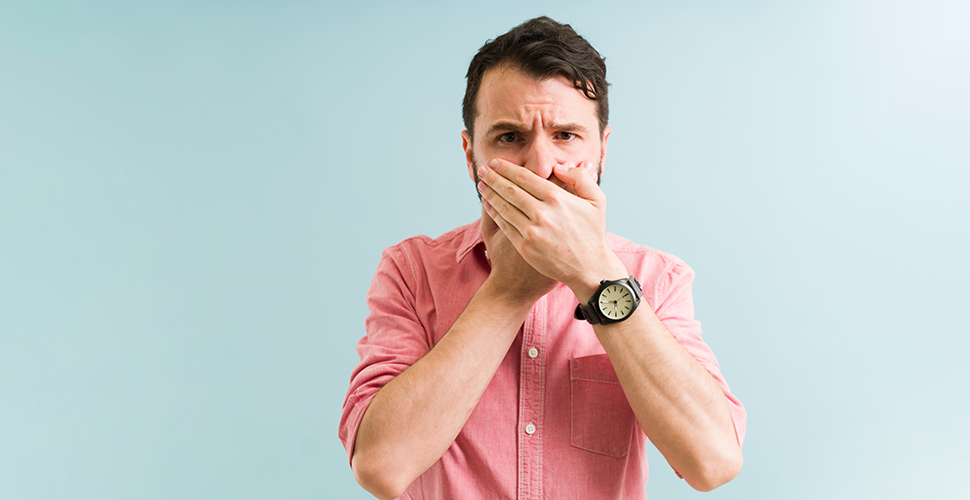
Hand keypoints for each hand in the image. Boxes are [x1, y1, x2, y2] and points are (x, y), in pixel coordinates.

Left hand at [477, 159, 626, 300]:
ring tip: (482, 185)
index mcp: (557, 198)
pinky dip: (494, 213)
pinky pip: (505, 225)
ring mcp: (532, 231)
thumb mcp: (597, 201)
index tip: (496, 162)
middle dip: (494, 178)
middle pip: (510, 190)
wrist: (588, 269)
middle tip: (483, 170)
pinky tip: (488, 205)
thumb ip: (580, 179)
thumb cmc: (592, 233)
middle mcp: (542, 213)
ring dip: (490, 194)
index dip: (507, 168)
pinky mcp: (525, 247)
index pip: (525, 178)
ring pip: (504, 207)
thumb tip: (560, 167)